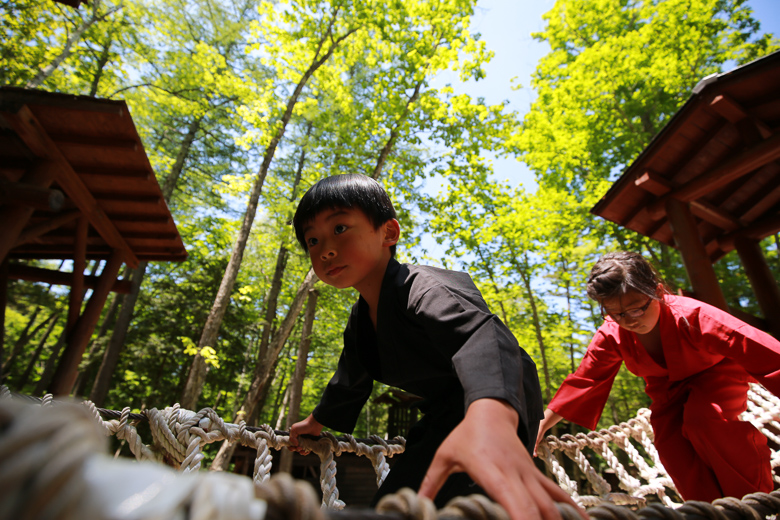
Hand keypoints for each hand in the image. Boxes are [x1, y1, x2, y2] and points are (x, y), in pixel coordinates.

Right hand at [288, 413, 322, 454]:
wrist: (314, 424)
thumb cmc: (303, 425)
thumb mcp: (294, 429)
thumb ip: (292, 438)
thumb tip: (296, 445)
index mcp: (294, 437)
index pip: (290, 444)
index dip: (290, 447)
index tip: (293, 447)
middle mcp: (298, 440)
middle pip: (295, 448)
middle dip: (296, 449)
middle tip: (299, 447)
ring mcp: (304, 442)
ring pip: (301, 450)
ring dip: (301, 452)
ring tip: (303, 450)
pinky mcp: (310, 444)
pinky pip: (307, 450)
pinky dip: (306, 452)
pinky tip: (306, 451)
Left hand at [419, 399, 585, 519]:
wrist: (492, 410)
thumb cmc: (466, 436)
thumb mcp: (444, 456)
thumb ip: (431, 482)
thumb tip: (417, 505)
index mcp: (494, 472)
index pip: (515, 502)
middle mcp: (517, 476)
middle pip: (539, 510)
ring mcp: (530, 476)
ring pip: (554, 504)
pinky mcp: (537, 476)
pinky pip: (559, 495)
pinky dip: (573, 511)